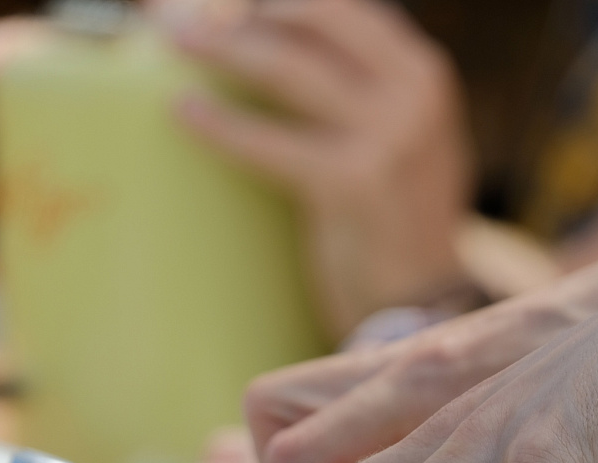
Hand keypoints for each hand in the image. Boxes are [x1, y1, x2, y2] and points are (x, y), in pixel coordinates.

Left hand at [174, 0, 473, 333]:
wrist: (424, 297)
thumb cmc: (394, 215)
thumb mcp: (401, 134)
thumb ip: (359, 87)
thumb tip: (270, 43)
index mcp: (421, 70)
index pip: (341, 6)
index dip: (280, 1)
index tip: (225, 5)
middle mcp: (413, 91)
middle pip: (312, 19)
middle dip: (243, 13)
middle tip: (182, 20)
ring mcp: (389, 136)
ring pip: (289, 68)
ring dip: (224, 48)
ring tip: (173, 42)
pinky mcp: (353, 183)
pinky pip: (271, 142)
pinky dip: (222, 125)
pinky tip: (184, 111)